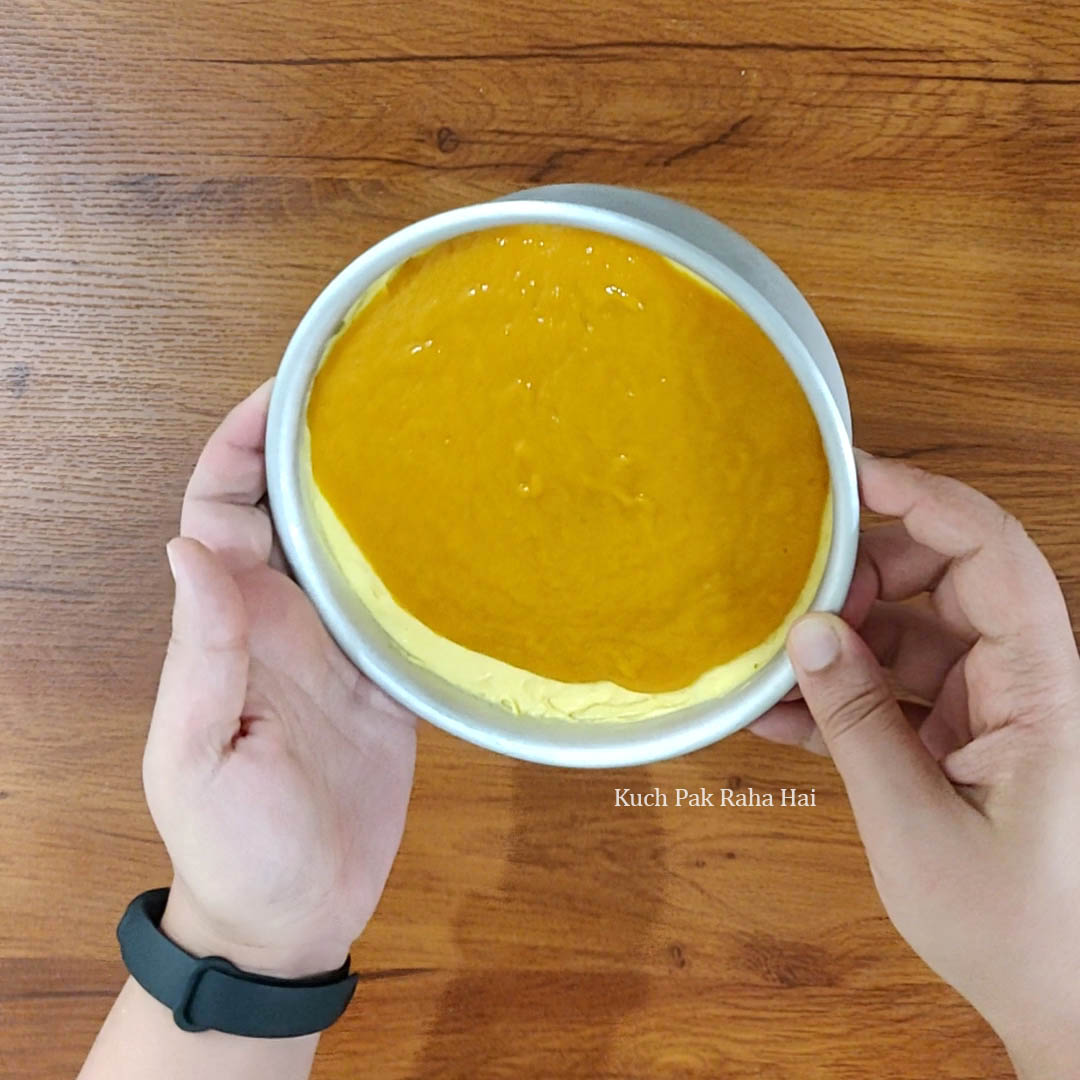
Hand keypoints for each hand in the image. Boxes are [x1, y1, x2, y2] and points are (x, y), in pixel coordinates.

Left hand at [143, 381, 416, 978]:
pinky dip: (425, 567)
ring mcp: (339, 649)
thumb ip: (201, 652)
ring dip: (374, 497)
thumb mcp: (198, 752)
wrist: (295, 913)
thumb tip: (188, 547)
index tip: (281, 392)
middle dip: (315, 449)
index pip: (220, 509)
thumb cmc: (233, 843)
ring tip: (425, 442)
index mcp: (230, 625)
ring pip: (351, 550)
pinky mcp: (389, 681)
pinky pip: (404, 608)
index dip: (240, 448)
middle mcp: (283, 621)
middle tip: (369, 393)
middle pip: (291, 512)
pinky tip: (461, 533)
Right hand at [752, 452, 1079, 1077]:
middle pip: (947, 577)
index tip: (849, 476)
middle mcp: (1025, 681)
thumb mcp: (916, 823)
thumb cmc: (1016, 927)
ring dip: (841, 638)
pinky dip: (842, 694)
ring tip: (775, 657)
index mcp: (1044, 688)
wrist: (1062, 1002)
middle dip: (865, 569)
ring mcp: (993, 707)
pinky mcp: (964, 735)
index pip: (991, 555)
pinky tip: (782, 710)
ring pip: (912, 631)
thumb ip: (858, 721)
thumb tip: (808, 631)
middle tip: (794, 584)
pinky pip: (897, 688)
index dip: (925, 500)